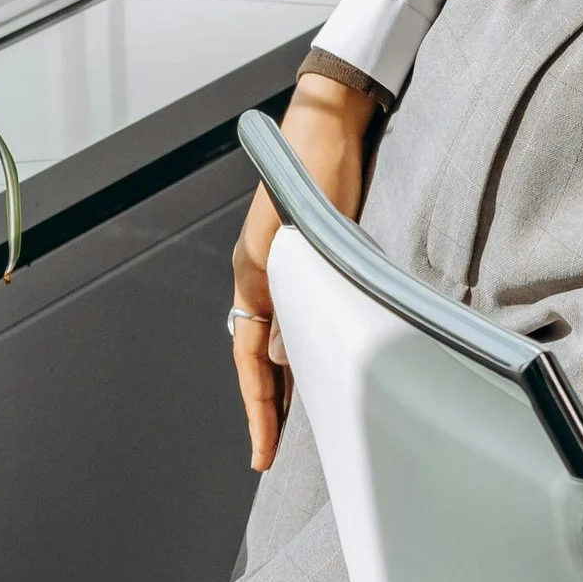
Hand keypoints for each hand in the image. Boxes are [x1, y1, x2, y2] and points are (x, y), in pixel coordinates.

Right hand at [231, 70, 380, 471]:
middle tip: (269, 455)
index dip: (256, 408)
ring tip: (290, 430)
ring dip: (283, 385)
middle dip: (264, 407)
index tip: (261, 453)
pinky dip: (301, 352)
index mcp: (253, 275)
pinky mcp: (313, 261)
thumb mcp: (298, 235)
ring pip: (278, 344)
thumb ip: (288, 296)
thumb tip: (278, 357)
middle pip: (259, 359)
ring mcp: (287, 271)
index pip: (248, 359)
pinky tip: (314, 371)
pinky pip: (300, 321)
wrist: (334, 126)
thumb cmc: (313, 170)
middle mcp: (265, 278)